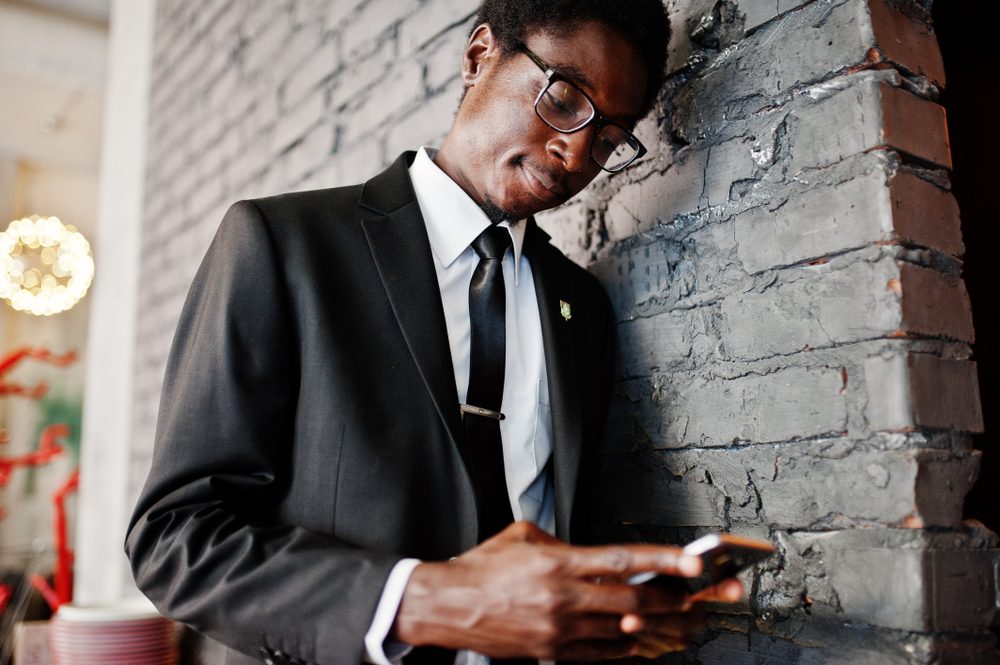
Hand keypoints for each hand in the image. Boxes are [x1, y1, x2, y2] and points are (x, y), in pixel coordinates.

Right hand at [391, 522, 732, 659]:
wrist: (449, 606)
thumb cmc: (485, 567)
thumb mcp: (523, 536)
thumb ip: (564, 542)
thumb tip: (594, 555)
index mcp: (559, 561)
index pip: (624, 561)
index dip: (664, 562)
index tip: (697, 562)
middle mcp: (565, 596)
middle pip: (635, 601)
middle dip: (678, 600)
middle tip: (710, 598)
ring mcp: (560, 629)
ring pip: (624, 630)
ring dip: (661, 626)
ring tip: (692, 622)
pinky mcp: (553, 651)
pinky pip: (602, 653)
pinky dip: (629, 645)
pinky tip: (649, 640)